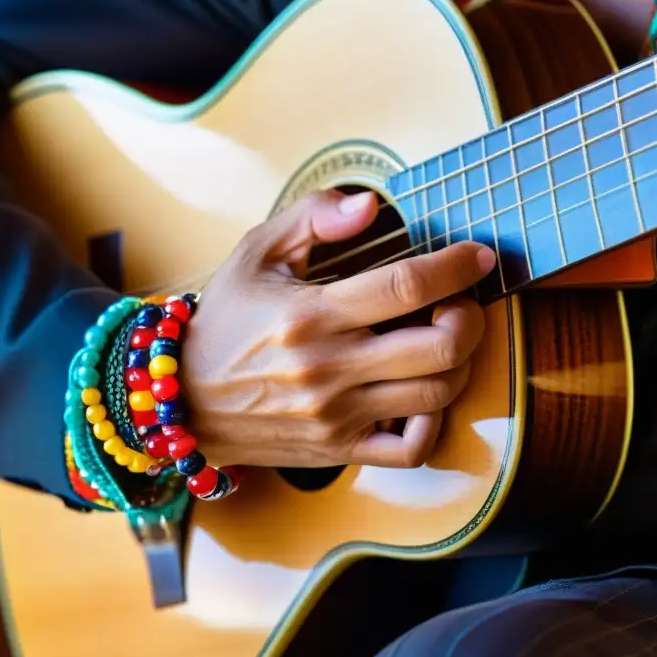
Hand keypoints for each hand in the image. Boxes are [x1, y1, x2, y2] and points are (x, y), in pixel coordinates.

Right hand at [180, 189, 495, 468]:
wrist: (179, 402)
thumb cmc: (226, 319)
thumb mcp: (255, 252)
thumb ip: (313, 217)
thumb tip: (371, 205)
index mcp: (311, 313)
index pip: (406, 285)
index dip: (456, 267)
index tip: (477, 256)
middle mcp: (328, 368)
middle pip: (439, 347)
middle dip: (470, 318)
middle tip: (462, 302)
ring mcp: (337, 416)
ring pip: (436, 395)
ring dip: (459, 363)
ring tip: (445, 339)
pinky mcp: (339, 450)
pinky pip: (411, 451)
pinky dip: (434, 424)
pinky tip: (425, 394)